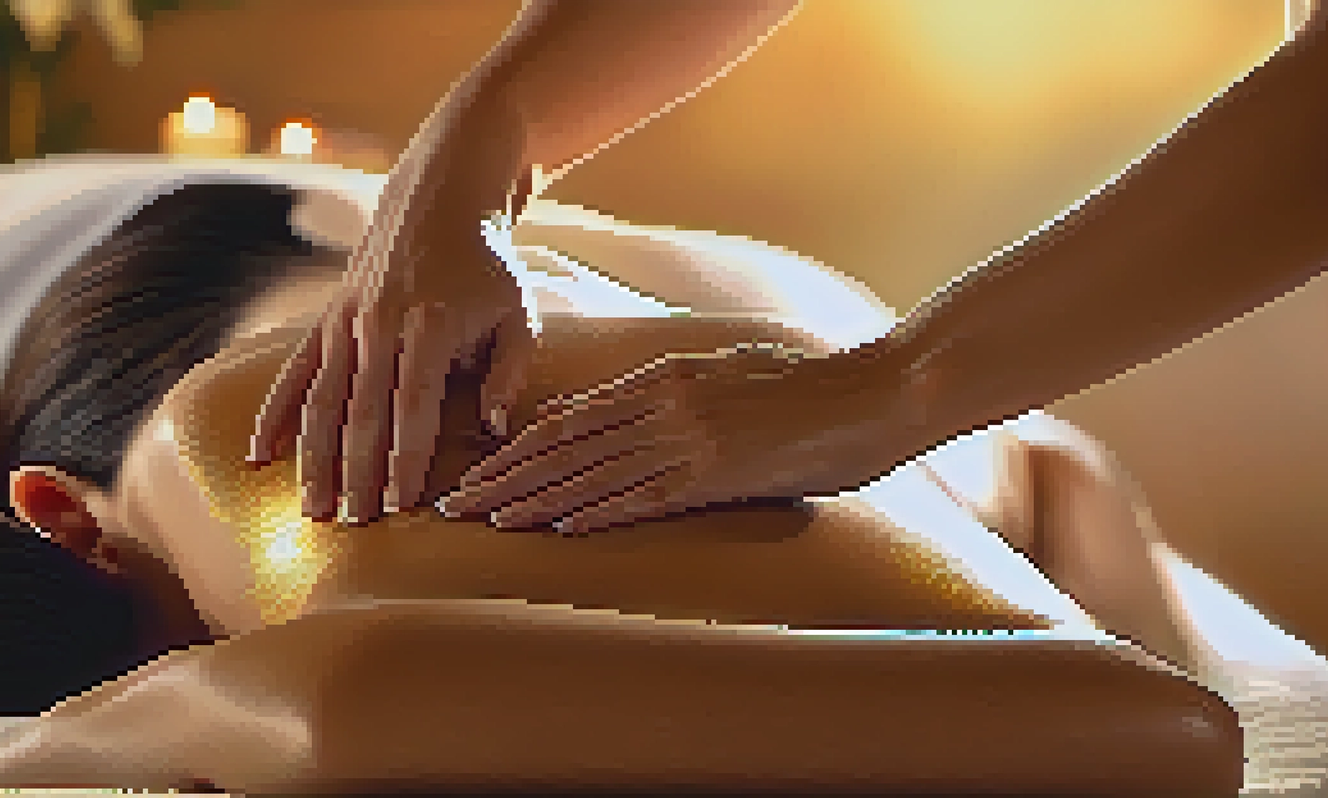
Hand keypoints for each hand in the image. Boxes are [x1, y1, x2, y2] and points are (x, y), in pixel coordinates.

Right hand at [247, 201, 535, 524]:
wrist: (440, 198)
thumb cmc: (488, 266)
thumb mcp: (518, 313)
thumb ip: (509, 373)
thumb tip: (490, 429)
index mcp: (430, 326)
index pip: (414, 407)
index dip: (405, 459)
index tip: (399, 506)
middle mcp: (380, 323)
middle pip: (362, 412)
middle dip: (356, 474)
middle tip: (351, 527)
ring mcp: (347, 320)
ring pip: (322, 399)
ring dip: (314, 458)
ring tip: (312, 509)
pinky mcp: (328, 317)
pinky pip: (295, 371)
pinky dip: (276, 414)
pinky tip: (259, 456)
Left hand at [438, 342, 915, 533]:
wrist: (877, 391)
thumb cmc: (810, 385)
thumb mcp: (731, 371)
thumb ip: (673, 387)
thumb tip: (618, 410)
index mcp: (667, 377)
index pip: (573, 418)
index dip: (518, 448)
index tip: (478, 472)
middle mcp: (666, 404)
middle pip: (564, 445)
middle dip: (502, 477)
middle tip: (451, 505)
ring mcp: (690, 438)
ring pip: (590, 473)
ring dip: (530, 500)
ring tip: (482, 522)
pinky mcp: (720, 473)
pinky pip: (645, 497)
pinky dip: (596, 513)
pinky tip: (556, 530)